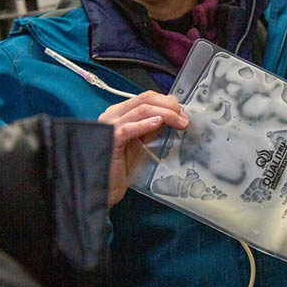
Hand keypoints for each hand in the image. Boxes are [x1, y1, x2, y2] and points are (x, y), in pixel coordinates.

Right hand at [97, 91, 187, 206]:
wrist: (102, 187)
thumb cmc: (119, 167)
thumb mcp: (140, 142)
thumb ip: (151, 128)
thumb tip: (170, 116)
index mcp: (118, 114)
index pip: (145, 98)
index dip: (166, 102)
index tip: (181, 113)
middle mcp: (112, 116)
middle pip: (145, 100)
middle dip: (169, 106)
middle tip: (183, 118)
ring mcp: (110, 126)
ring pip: (141, 110)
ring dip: (165, 114)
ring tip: (179, 122)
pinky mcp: (110, 140)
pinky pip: (129, 128)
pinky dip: (145, 124)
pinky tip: (158, 123)